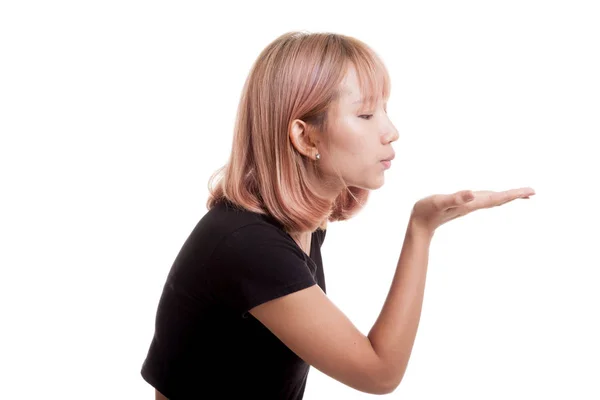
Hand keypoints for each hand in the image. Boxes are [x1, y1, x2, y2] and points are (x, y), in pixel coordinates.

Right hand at [410, 187, 535, 234]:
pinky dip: (493, 196)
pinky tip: (493, 196)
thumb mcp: (440, 202)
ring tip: (519, 194)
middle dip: (515, 195)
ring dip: (506, 197)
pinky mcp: (462, 205)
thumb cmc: (427, 211)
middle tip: (532, 192)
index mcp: (472, 204)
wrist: (419, 224)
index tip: (530, 192)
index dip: (514, 194)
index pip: (497, 197)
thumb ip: (456, 198)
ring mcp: (467, 206)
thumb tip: (472, 193)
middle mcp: (472, 205)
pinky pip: (483, 200)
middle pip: (498, 200)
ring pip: (492, 200)